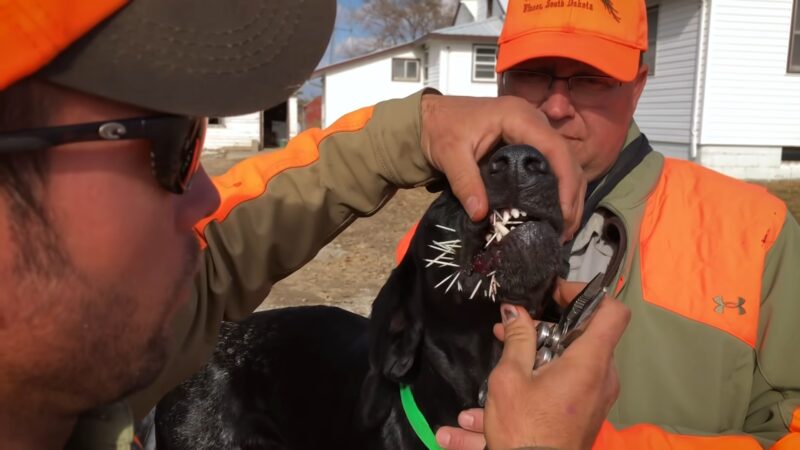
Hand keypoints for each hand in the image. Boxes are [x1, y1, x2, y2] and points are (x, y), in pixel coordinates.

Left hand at [420, 93, 584, 239]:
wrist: (430, 118)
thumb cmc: (440, 129)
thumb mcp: (449, 154)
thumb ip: (464, 182)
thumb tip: (480, 214)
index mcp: (519, 117)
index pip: (556, 149)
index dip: (565, 182)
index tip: (563, 213)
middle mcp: (533, 122)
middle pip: (567, 159)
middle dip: (571, 196)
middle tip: (564, 231)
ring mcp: (533, 132)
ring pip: (565, 164)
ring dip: (568, 196)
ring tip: (562, 229)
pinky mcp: (529, 143)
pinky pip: (552, 166)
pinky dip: (557, 190)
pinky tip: (552, 214)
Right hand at [435, 281, 629, 449]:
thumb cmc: (525, 429)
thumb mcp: (511, 378)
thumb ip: (517, 339)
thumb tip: (515, 311)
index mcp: (590, 363)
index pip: (612, 312)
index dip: (586, 295)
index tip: (556, 295)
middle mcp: (603, 377)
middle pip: (586, 335)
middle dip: (547, 327)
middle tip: (512, 328)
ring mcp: (599, 396)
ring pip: (575, 359)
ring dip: (542, 351)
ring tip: (505, 353)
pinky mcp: (589, 411)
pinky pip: (572, 380)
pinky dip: (547, 373)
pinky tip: (516, 381)